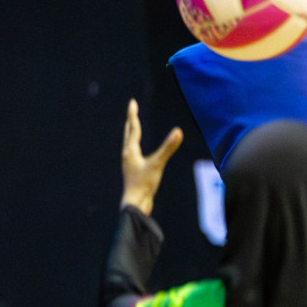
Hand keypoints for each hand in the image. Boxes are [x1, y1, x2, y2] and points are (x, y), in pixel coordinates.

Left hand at [119, 99, 182, 216]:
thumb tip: (179, 131)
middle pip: (128, 134)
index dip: (133, 114)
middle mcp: (128, 155)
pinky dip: (136, 146)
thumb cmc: (144, 184)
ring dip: (132, 133)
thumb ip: (168, 148)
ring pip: (130, 144)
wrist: (135, 204)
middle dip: (131, 121)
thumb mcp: (158, 164)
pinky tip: (140, 152)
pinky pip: (135, 154)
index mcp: (130, 151)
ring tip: (134, 128)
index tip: (132, 102)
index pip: (133, 128)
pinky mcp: (135, 172)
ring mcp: (130, 164)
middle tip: (132, 110)